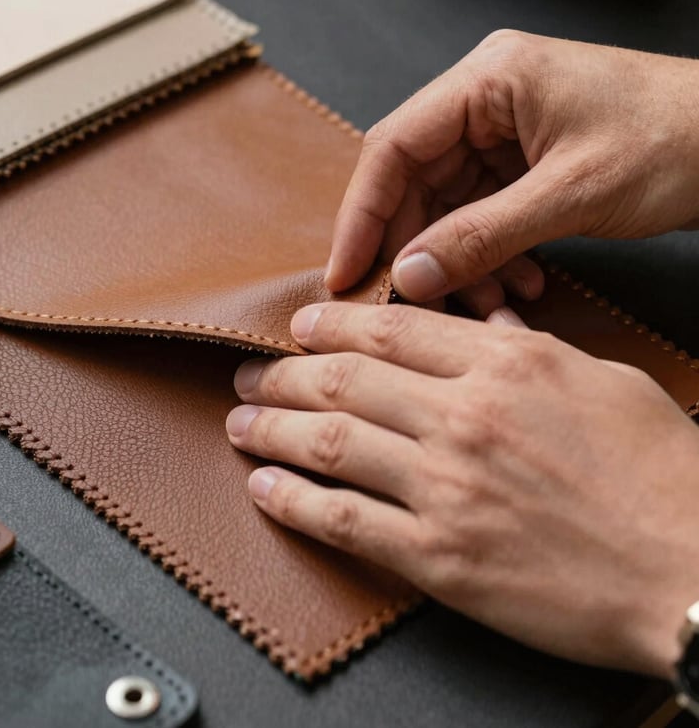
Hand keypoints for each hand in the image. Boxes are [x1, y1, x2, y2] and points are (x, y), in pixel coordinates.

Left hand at [227, 302, 698, 677]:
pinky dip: (293, 503)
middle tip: (251, 372)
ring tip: (238, 421)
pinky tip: (263, 489)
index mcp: (506, 364)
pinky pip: (344, 522)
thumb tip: (485, 328)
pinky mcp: (440, 557)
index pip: (393, 328)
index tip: (299, 323)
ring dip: (270, 429)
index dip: (333, 322)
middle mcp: (464, 417)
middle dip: (284, 372)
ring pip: (328, 442)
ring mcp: (446, 487)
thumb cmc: (660, 473)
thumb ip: (529, 350)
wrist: (689, 570)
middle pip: (344, 378)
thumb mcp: (600, 380)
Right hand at [326, 31, 698, 312]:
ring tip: (489, 303)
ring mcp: (507, 130)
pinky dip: (492, 253)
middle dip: (417, 247)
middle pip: (415, 180)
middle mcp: (487, 99)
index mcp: (488, 79)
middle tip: (414, 304)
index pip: (394, 146)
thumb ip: (482, 235)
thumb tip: (410, 273)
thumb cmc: (677, 139)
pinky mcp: (526, 159)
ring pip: (449, 204)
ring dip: (460, 259)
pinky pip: (484, 213)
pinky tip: (518, 283)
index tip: (346, 271)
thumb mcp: (572, 194)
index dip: (362, 213)